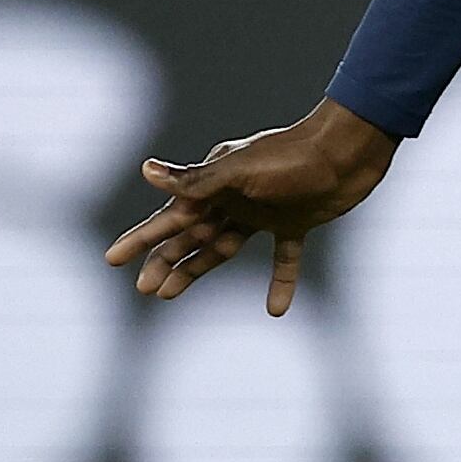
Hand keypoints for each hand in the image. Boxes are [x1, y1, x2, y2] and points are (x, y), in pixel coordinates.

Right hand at [102, 98, 399, 314]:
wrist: (348, 151)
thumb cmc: (293, 156)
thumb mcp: (241, 170)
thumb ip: (196, 179)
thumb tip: (145, 170)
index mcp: (215, 184)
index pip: (170, 217)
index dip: (141, 239)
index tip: (112, 259)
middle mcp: (233, 198)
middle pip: (191, 237)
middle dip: (165, 261)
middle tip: (146, 289)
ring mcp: (262, 212)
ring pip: (222, 248)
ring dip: (198, 270)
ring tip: (171, 295)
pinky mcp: (294, 223)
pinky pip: (283, 258)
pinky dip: (280, 282)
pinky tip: (276, 309)